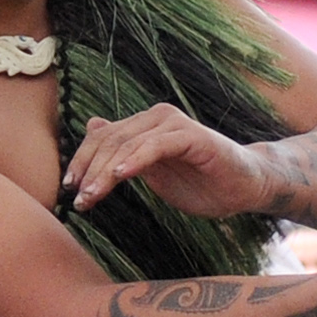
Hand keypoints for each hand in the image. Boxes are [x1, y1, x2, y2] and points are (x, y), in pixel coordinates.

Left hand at [68, 104, 265, 218]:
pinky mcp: (192, 136)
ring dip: (106, 172)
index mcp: (145, 125)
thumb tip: (91, 126)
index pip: (102, 138)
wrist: (246, 187)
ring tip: (92, 196)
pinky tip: (120, 177)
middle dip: (89, 171)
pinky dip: (135, 160)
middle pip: (110, 141)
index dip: (83, 161)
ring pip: (127, 145)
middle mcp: (156, 117)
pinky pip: (155, 146)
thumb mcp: (154, 172)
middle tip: (78, 199)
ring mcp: (174, 124)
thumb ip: (124, 153)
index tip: (70, 189)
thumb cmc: (202, 182)